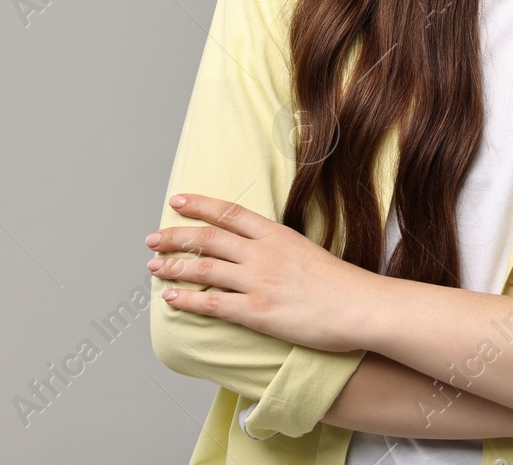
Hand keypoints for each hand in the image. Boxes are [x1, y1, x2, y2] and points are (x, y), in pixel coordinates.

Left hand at [146, 193, 373, 353]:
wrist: (360, 306)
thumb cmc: (341, 283)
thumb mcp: (307, 251)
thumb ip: (279, 248)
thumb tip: (258, 249)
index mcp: (276, 234)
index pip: (229, 212)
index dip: (199, 205)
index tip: (176, 201)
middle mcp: (262, 253)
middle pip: (208, 239)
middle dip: (175, 237)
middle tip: (152, 239)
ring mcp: (258, 281)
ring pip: (204, 269)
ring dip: (174, 266)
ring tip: (154, 267)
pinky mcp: (257, 312)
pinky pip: (212, 304)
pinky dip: (187, 300)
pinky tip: (171, 298)